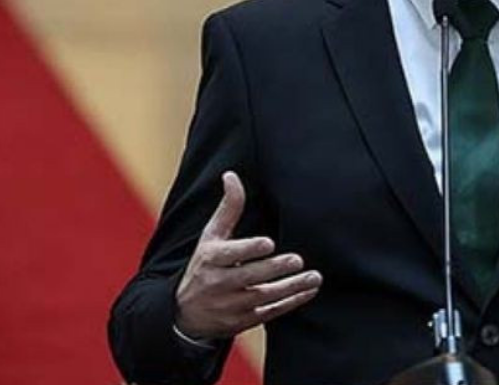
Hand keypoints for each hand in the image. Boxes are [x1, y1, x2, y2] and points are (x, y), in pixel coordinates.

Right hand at [174, 171, 320, 339]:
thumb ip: (227, 208)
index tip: (268, 243)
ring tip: (314, 276)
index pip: (228, 255)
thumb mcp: (210, 237)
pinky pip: (270, 312)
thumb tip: (232, 176)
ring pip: (263, 297)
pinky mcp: (243, 321)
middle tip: (297, 260)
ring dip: (291, 287)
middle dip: (274, 269)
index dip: (248, 249)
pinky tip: (309, 290)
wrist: (184, 313)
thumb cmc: (204, 266)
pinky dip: (291, 303)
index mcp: (210, 259)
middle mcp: (218, 283)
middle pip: (249, 277)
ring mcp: (231, 305)